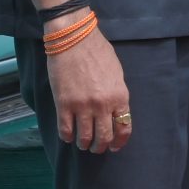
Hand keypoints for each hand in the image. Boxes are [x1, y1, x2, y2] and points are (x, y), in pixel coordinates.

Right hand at [48, 14, 132, 153]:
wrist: (74, 39)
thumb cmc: (97, 52)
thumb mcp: (117, 74)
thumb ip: (116, 94)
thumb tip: (114, 111)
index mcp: (120, 96)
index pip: (124, 127)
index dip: (119, 141)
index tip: (115, 146)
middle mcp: (103, 105)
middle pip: (104, 136)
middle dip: (101, 146)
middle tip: (97, 148)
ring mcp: (82, 106)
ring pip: (85, 137)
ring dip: (84, 144)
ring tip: (82, 144)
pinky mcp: (64, 104)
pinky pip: (65, 129)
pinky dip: (67, 136)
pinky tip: (68, 136)